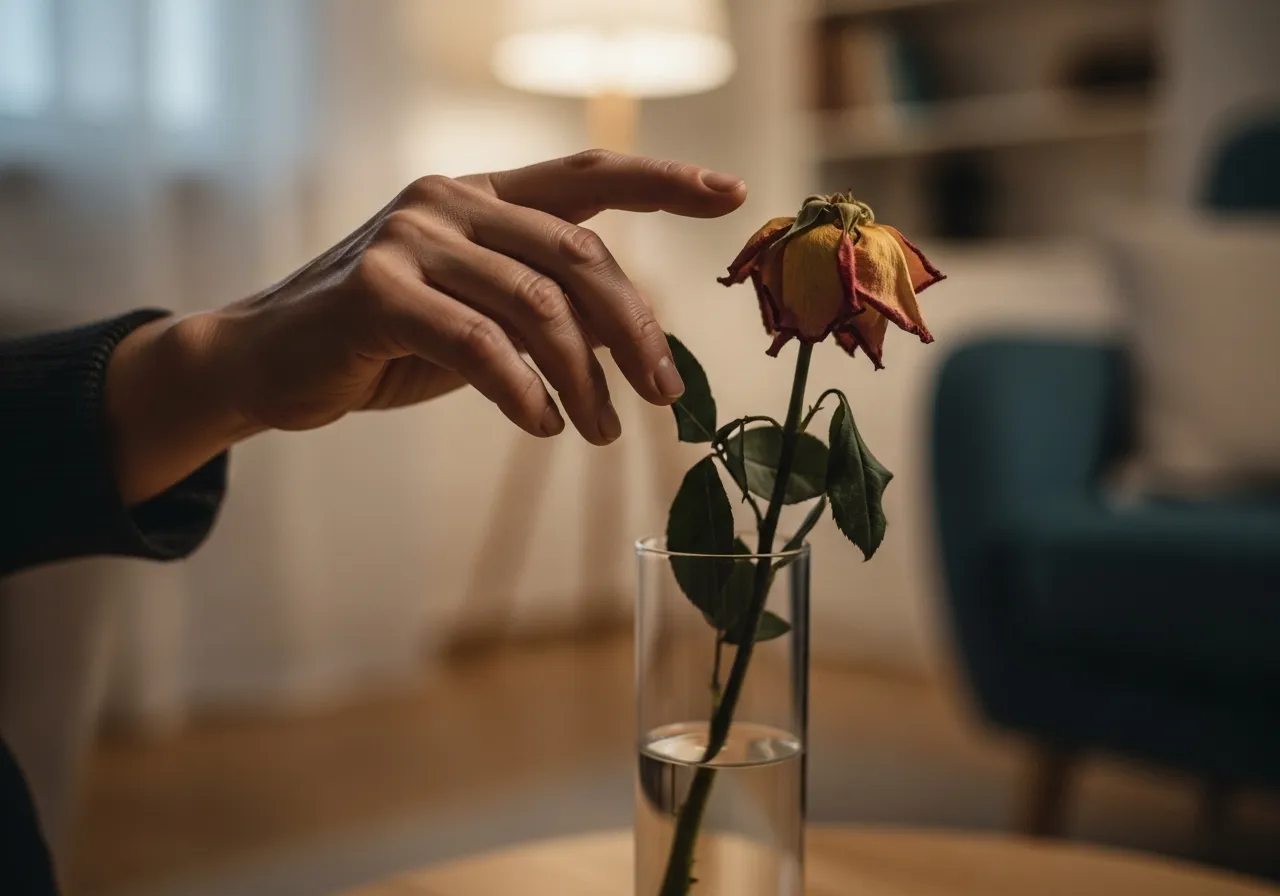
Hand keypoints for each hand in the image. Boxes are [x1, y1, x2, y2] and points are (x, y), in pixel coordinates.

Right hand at [106, 150, 746, 503]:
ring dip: (585, 379)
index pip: (587, 174)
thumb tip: (638, 347)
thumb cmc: (386, 342)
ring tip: (602, 431)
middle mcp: (451, 202)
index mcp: (482, 197)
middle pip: (579, 253)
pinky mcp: (378, 291)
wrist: (269, 362)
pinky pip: (480, 345)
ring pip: (538, 306)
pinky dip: (523, 391)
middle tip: (663, 393)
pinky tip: (542, 427)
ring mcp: (412, 239)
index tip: (730, 194)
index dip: (663, 180)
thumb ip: (542, 308)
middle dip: (635, 328)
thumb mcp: (477, 315)